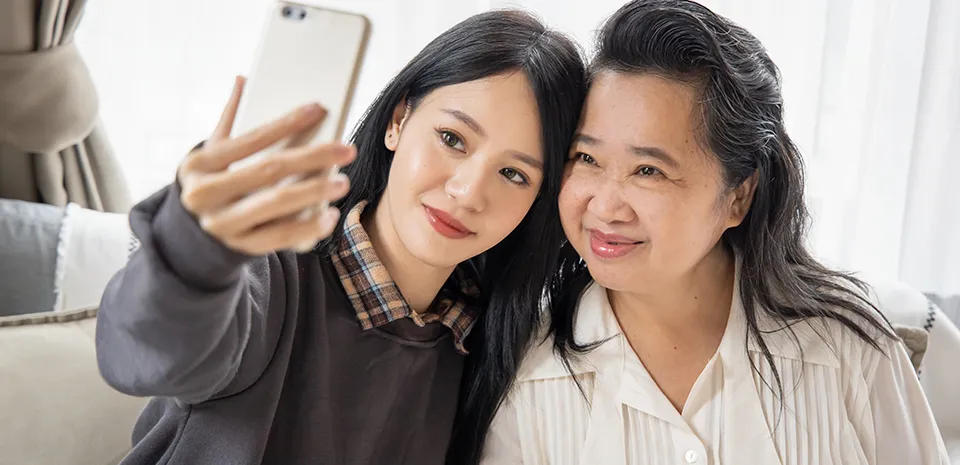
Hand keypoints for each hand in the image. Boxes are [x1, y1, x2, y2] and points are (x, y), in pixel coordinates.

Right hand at [177, 76, 355, 255]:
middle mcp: (205, 195)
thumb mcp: (211, 153)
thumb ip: (230, 119)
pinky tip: (330, 216)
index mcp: (199, 165)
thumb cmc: (212, 182)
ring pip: (276, 205)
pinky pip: (279, 237)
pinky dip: (308, 228)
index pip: (249, 139)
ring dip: (315, 192)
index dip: (285, 124)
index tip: (318, 109)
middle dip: (312, 158)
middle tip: (347, 150)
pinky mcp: (240, 248)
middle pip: (268, 171)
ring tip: (343, 182)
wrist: (190, 236)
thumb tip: (244, 78)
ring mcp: (222, 225)